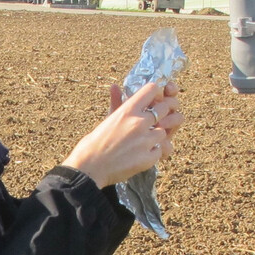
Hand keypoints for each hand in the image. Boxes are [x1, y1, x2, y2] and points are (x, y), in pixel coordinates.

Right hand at [62, 82, 183, 188]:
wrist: (90, 168)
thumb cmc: (93, 143)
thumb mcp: (107, 119)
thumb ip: (116, 103)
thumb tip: (115, 86)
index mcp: (128, 110)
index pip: (152, 89)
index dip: (155, 93)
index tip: (153, 98)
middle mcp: (139, 122)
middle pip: (164, 108)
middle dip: (162, 113)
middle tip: (155, 121)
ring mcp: (146, 140)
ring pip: (164, 132)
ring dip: (156, 137)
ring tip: (143, 143)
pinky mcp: (149, 157)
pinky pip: (160, 150)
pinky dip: (153, 153)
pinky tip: (141, 155)